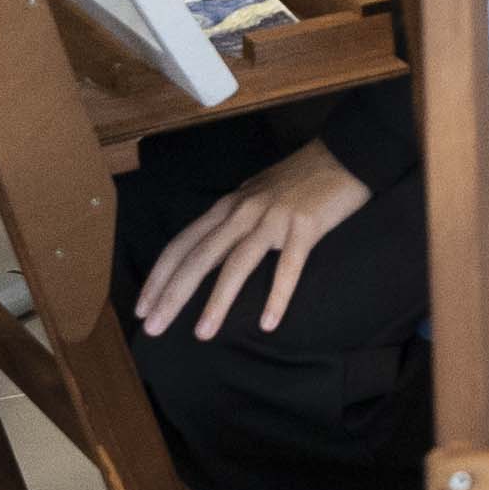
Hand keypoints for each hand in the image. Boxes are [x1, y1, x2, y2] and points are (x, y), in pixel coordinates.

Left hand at [133, 138, 370, 342]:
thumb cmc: (300, 178)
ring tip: (202, 335)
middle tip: (154, 329)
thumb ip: (232, 218)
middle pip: (199, 258)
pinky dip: (276, 296)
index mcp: (228, 206)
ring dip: (216, 302)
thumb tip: (210, 248)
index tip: (143, 307)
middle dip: (173, 295)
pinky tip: (268, 324)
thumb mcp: (255, 193)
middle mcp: (244, 212)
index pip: (183, 245)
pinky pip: (288, 267)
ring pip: (237, 265)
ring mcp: (274, 218)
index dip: (159, 277)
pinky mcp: (306, 226)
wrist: (346, 154)